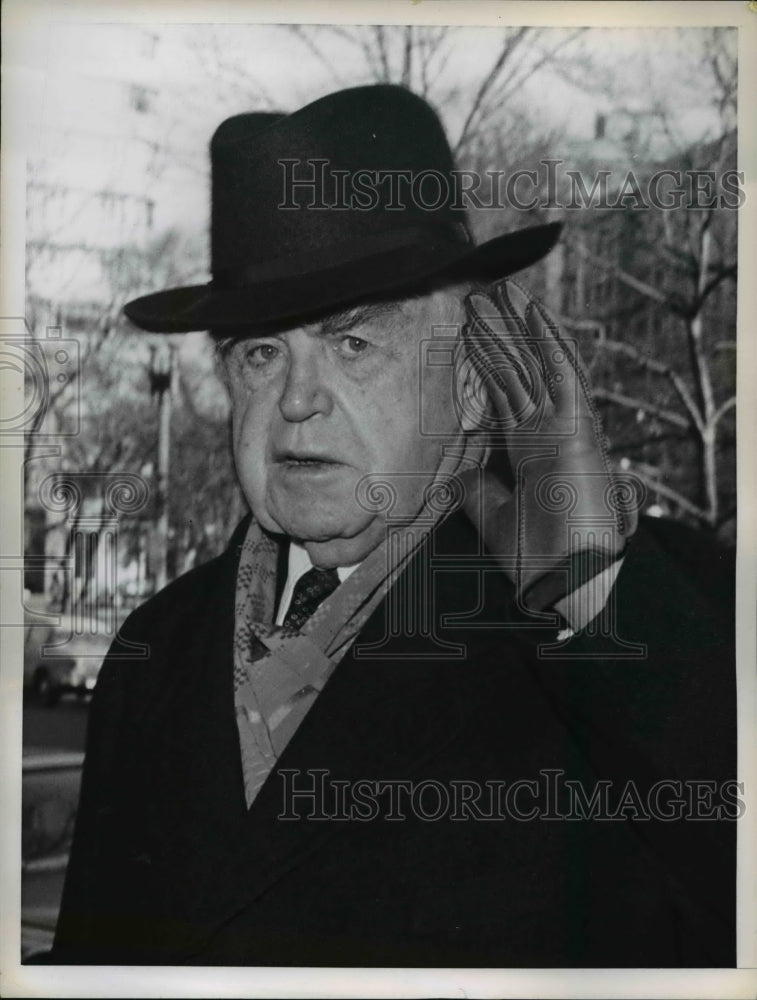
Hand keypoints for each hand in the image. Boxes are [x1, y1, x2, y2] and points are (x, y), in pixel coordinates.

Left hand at [459, 278, 637, 627]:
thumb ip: (477, 494)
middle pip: (522, 372)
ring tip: (499, 293)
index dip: (488, 362)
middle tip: (478, 298)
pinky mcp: (580, 432)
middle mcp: (551, 433)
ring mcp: (567, 429)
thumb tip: (456, 476)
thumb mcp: (495, 520)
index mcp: (532, 450)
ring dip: (520, 328)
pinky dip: (550, 343)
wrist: (566, 585)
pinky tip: (533, 312)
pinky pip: (564, 377)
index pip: (506, 393)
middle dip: (501, 335)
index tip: (467, 333)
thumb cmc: (540, 560)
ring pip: (540, 365)